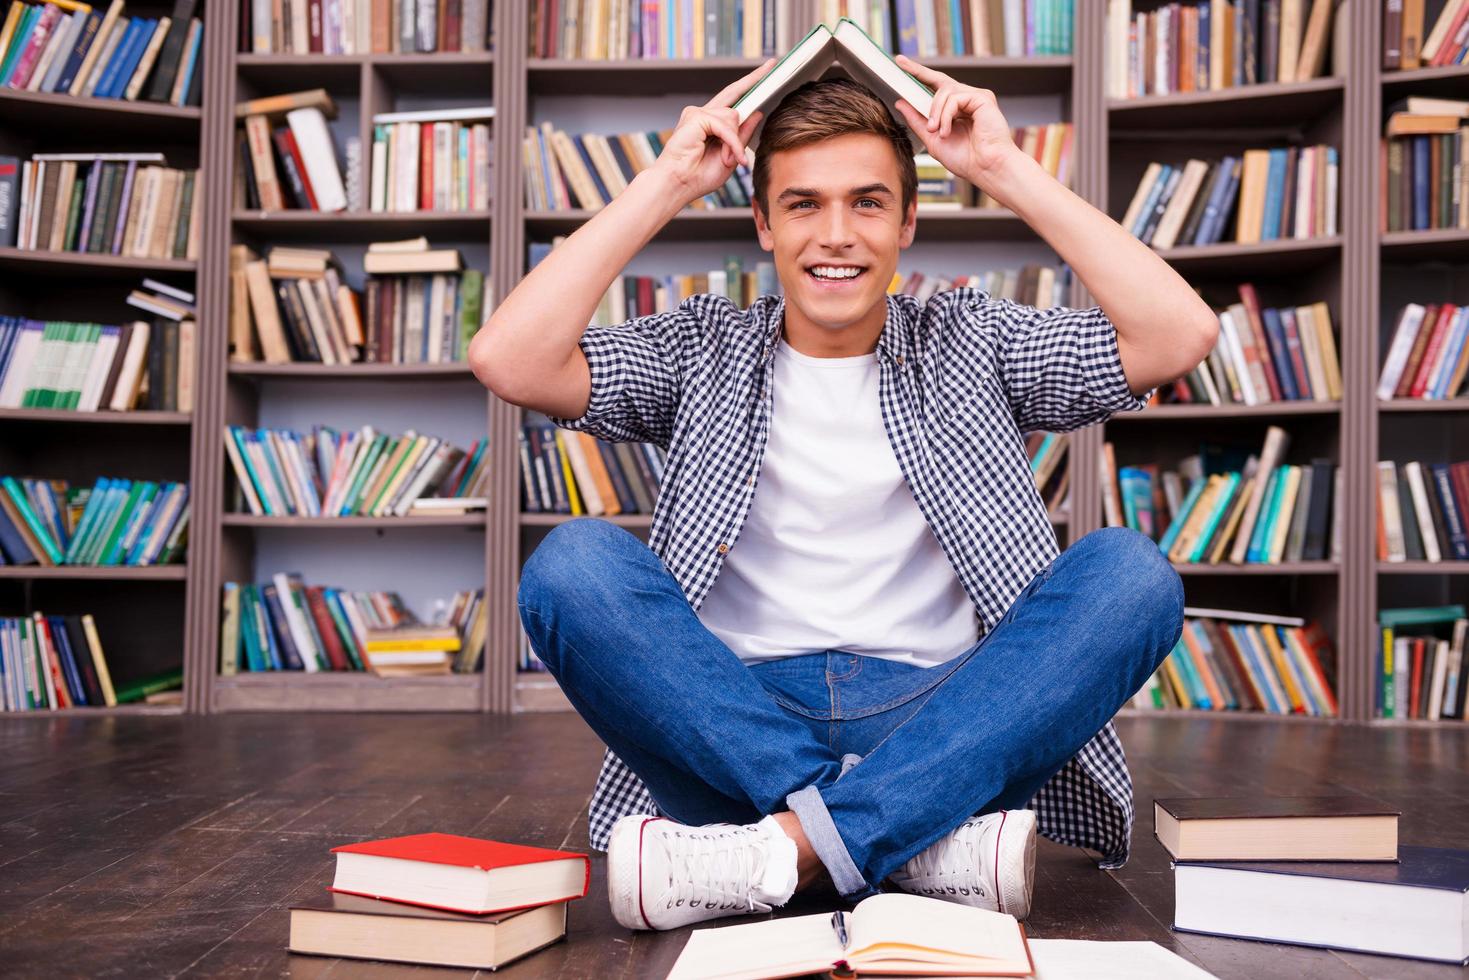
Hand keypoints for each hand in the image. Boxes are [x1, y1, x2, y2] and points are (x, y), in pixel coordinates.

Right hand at [647, 58, 774, 206]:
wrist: (678, 185)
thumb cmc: (698, 176)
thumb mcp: (731, 156)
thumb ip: (742, 135)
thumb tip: (757, 113)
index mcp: (713, 123)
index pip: (735, 98)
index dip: (751, 84)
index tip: (767, 70)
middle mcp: (704, 113)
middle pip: (734, 91)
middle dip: (755, 78)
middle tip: (773, 63)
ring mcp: (698, 113)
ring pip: (734, 116)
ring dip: (735, 142)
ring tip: (726, 160)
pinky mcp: (696, 116)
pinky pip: (726, 125)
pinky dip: (731, 143)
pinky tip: (727, 157)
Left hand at [891, 54, 1019, 189]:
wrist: (985, 168)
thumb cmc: (965, 159)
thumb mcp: (932, 139)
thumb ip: (917, 120)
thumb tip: (901, 102)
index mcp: (955, 109)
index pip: (934, 87)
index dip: (918, 74)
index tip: (900, 63)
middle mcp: (966, 99)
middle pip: (939, 80)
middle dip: (918, 71)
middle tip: (900, 63)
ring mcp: (975, 97)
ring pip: (944, 91)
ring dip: (935, 113)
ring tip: (936, 132)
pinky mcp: (983, 97)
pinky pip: (955, 98)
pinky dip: (946, 115)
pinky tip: (947, 131)